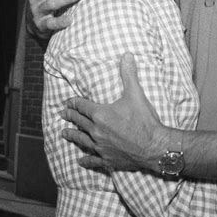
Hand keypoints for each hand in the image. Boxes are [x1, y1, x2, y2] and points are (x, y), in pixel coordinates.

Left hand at [61, 53, 166, 171]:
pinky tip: (80, 161)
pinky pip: (93, 160)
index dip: (74, 103)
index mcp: (100, 114)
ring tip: (64, 133)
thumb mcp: (136, 94)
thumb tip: (127, 55)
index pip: (82, 106)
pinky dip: (86, 160)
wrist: (154, 146)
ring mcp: (101, 146)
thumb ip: (129, 74)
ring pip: (82, 140)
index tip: (68, 101)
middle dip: (71, 116)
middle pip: (79, 122)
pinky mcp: (107, 159)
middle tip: (63, 114)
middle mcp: (96, 131)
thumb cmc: (144, 120)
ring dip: (72, 135)